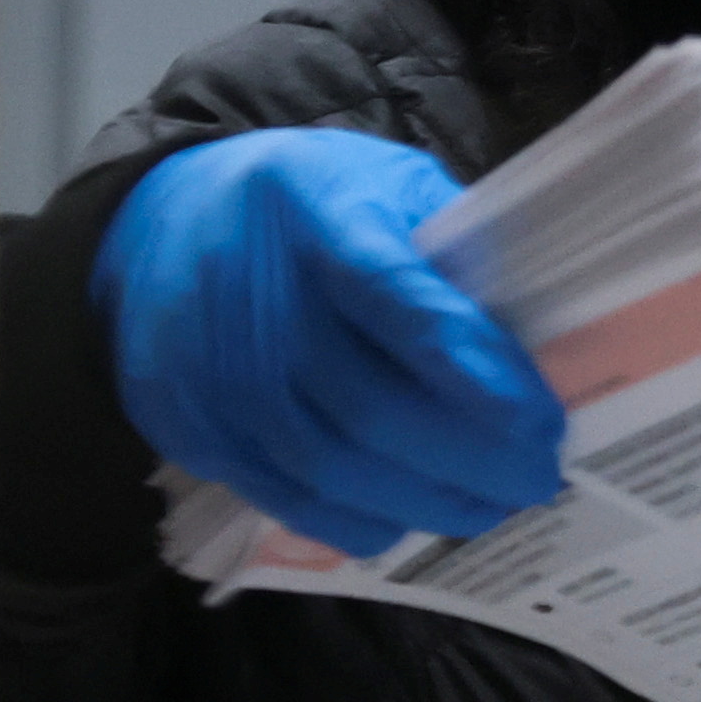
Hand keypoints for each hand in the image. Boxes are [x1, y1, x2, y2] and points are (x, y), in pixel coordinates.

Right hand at [100, 130, 568, 558]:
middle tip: (538, 477)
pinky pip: (289, 499)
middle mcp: (253, 297)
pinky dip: (362, 520)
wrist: (159, 221)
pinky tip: (412, 515)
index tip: (541, 423)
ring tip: (490, 505)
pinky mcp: (192, 430)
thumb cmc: (303, 202)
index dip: (476, 372)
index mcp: (315, 211)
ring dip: (428, 502)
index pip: (398, 302)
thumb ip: (451, 247)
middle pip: (372, 408)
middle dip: (472, 459)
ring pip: (334, 469)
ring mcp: (213, 373)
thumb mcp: (383, 181)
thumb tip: (525, 346)